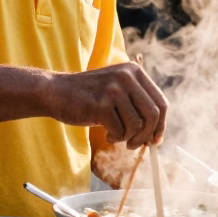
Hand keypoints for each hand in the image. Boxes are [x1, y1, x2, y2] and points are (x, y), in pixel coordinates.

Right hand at [49, 61, 167, 148]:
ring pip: (136, 125)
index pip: (161, 102)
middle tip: (136, 145)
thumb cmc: (88, 96)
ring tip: (116, 135)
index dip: (161, 125)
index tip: (156, 139)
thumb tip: (157, 134)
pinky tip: (105, 132)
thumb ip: (137, 103)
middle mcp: (126, 77)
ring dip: (127, 138)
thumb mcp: (116, 89)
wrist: (55, 92)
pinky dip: (115, 137)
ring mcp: (114, 89)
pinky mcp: (101, 104)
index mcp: (134, 71)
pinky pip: (120, 131)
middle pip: (153, 115)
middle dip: (147, 135)